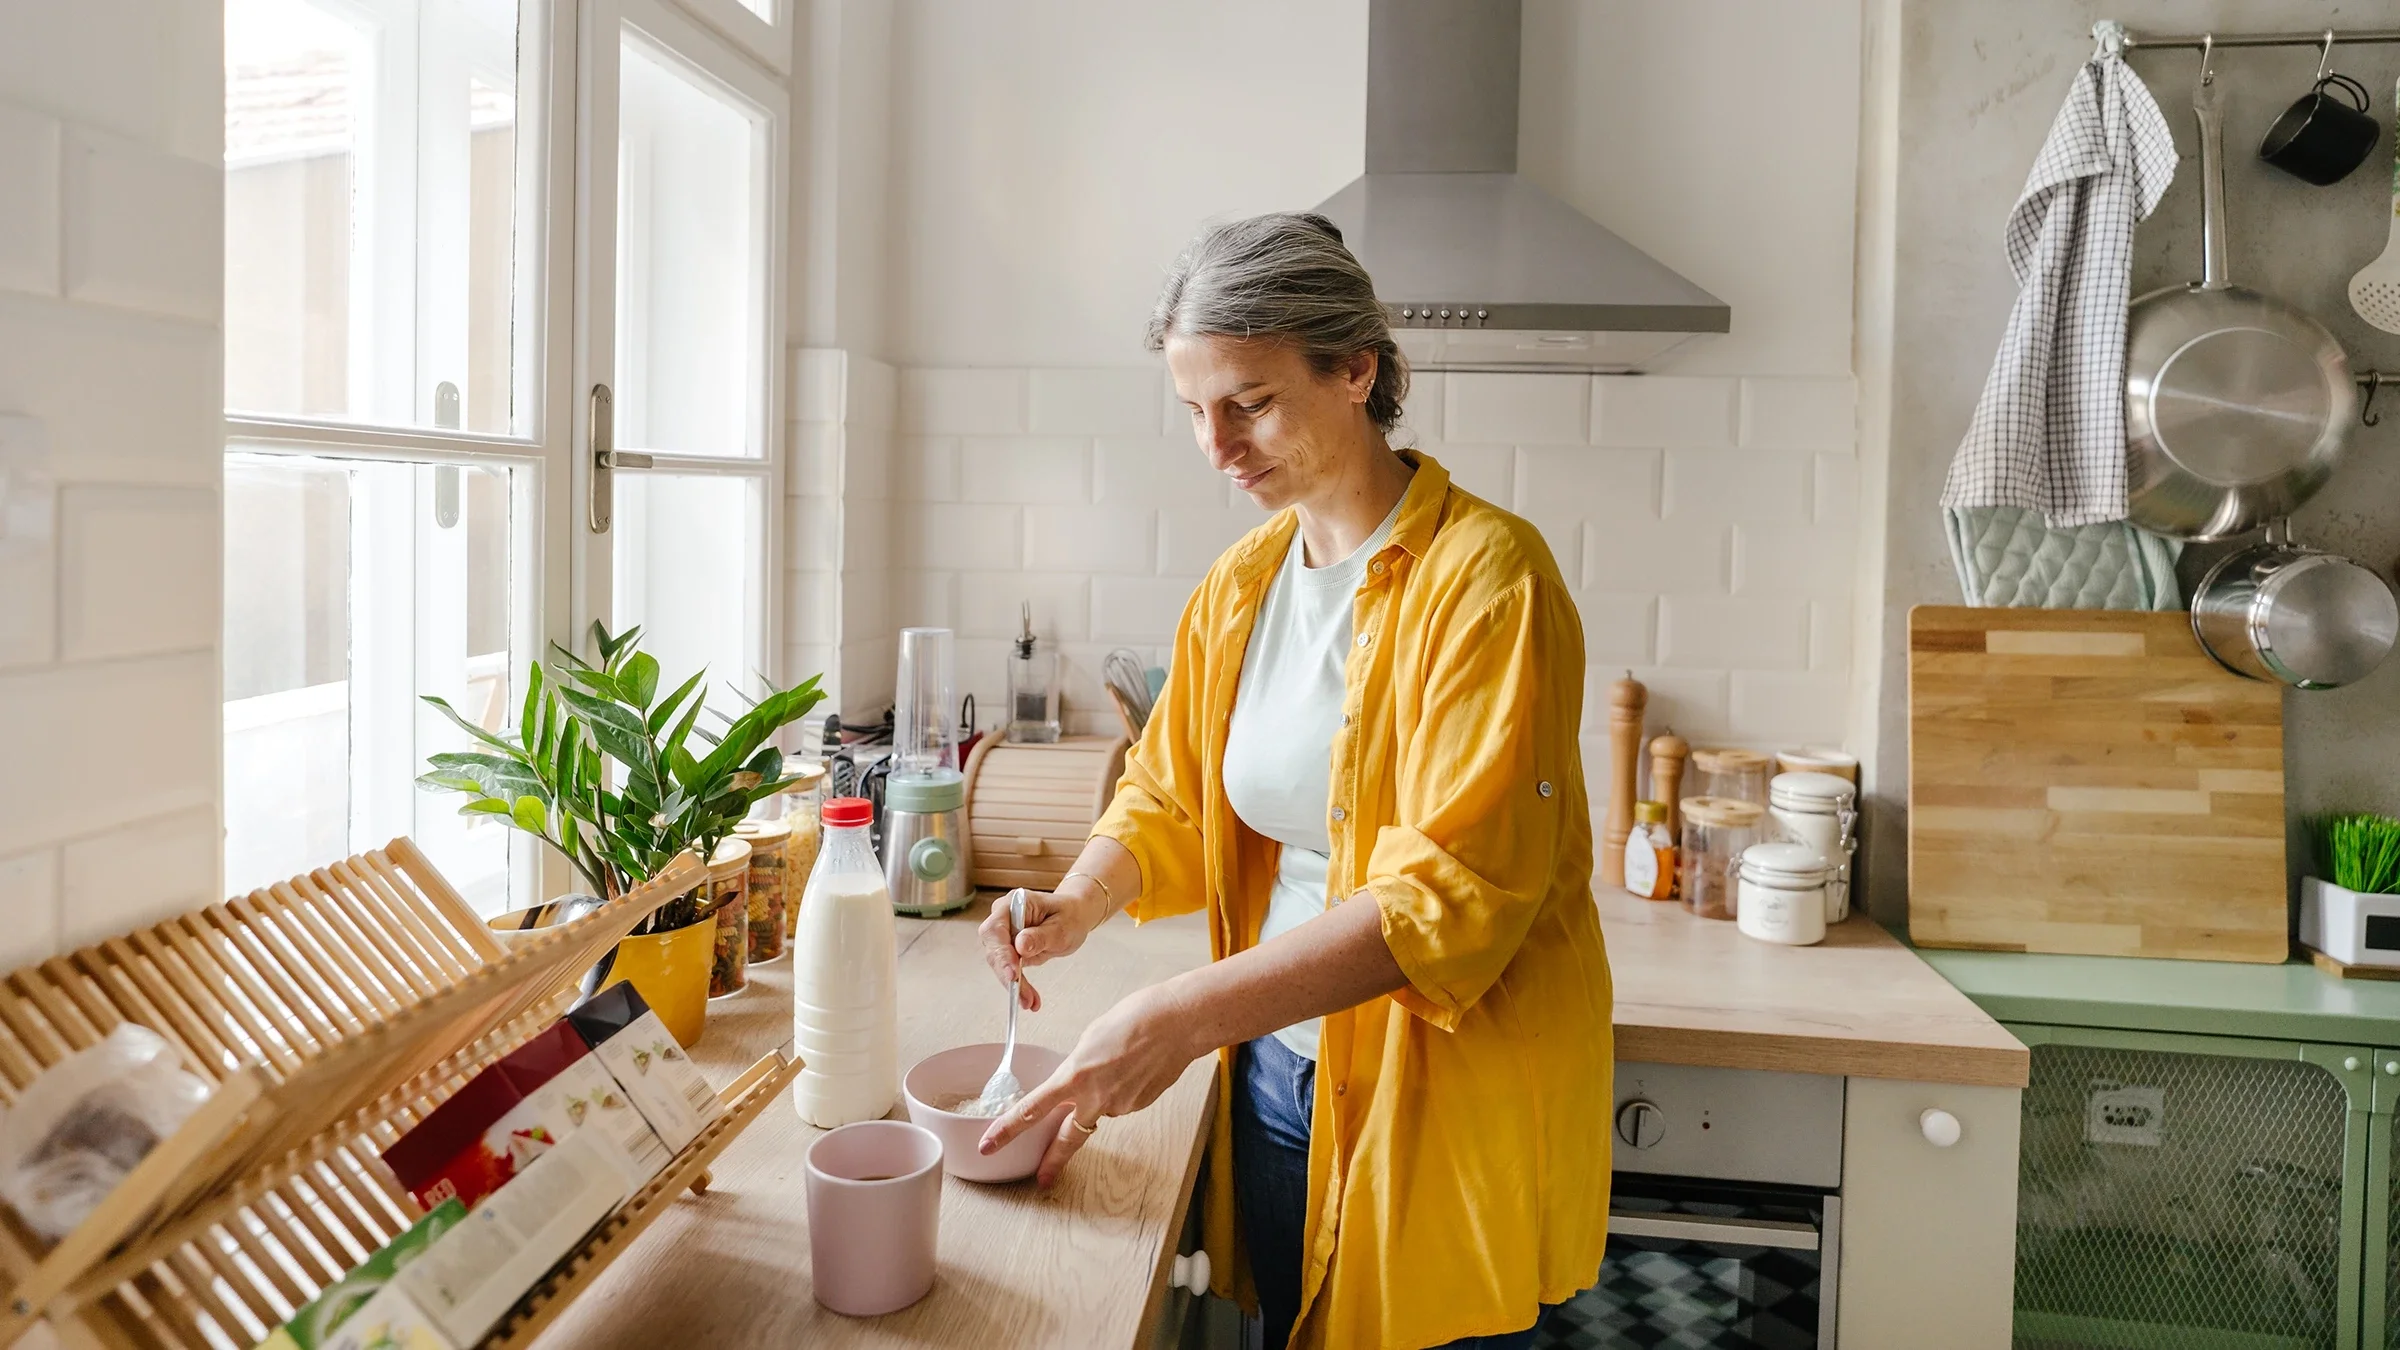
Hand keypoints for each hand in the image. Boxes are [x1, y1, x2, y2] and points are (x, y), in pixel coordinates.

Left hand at [976, 983, 1199, 1187]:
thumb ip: (1078, 1066)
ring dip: (1101, 1096)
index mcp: (1074, 1075)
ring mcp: (1120, 1105)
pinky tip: (1136, 1068)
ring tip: (1122, 1061)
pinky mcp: (1139, 1105)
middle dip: (1052, 1161)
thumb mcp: (1091, 1038)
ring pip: (1100, 1110)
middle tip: (1042, 1179)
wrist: (1179, 1024)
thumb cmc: (1135, 1019)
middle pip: (1066, 1137)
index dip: (1007, 1130)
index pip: (1031, 1110)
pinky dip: (1123, 1089)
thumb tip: (1079, 1081)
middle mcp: (1095, 1097)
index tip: (989, 1145)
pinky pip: (1122, 1102)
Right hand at [977, 885, 1102, 1012]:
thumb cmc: (1070, 915)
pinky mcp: (1009, 950)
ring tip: (1029, 1002)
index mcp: (1014, 904)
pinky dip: (1019, 986)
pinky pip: (1009, 970)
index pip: (996, 929)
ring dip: (1014, 985)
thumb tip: (1020, 946)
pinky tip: (1029, 999)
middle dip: (1008, 975)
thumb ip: (1041, 936)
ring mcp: (1004, 934)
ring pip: (1000, 964)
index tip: (1013, 973)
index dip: (1001, 953)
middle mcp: (1003, 918)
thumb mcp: (1062, 926)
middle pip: (994, 949)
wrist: (1074, 917)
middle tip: (1022, 996)